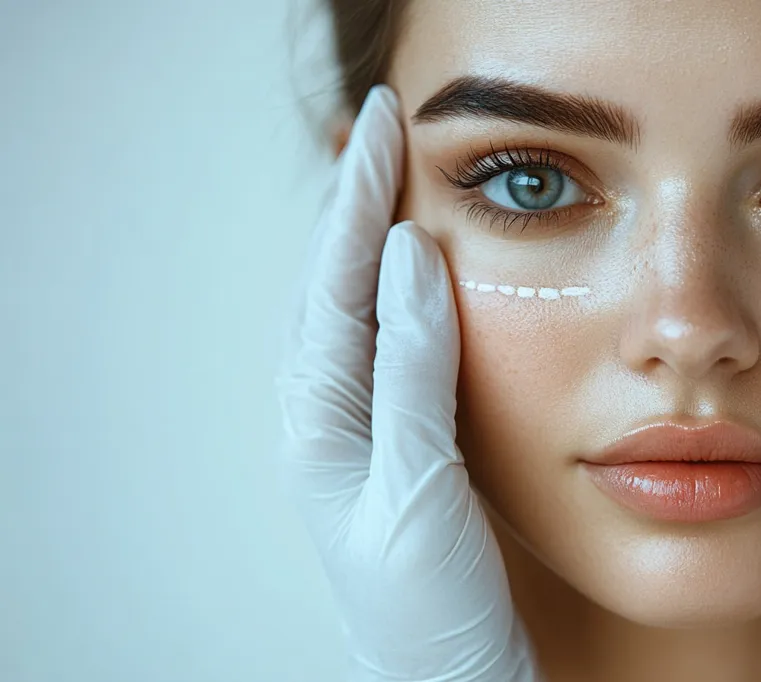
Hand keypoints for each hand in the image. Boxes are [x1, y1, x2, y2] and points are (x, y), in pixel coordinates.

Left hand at [275, 85, 540, 680]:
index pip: (336, 282)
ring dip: (370, 241)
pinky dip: (395, 295)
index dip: (360, 199)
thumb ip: (410, 369)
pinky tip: (414, 283)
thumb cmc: (425, 605)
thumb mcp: (416, 484)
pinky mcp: (396, 446)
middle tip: (384, 131)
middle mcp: (329, 417)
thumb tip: (409, 257)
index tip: (384, 127)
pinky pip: (384, 347)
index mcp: (321, 421)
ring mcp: (359, 431)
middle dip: (357, 203)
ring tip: (392, 184)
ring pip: (353, 311)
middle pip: (333, 284)